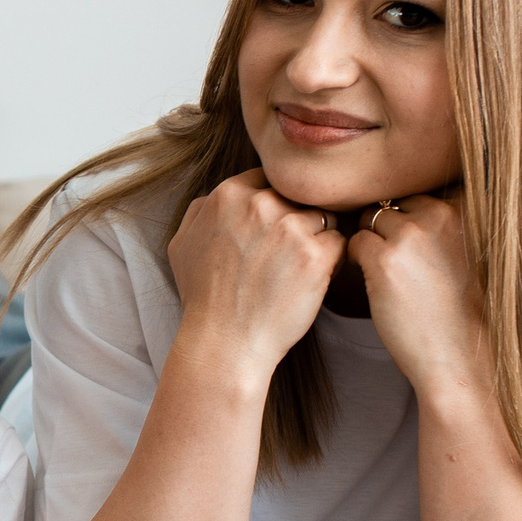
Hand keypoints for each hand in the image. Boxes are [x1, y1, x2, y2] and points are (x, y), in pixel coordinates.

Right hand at [166, 168, 343, 375]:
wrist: (224, 341)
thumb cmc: (202, 298)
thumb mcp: (182, 244)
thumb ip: (201, 209)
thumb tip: (220, 195)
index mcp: (228, 195)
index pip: (268, 179)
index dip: (275, 203)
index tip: (273, 227)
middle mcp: (260, 204)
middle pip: (298, 196)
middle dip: (298, 218)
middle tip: (289, 250)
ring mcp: (290, 228)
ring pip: (323, 216)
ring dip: (317, 237)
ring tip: (300, 266)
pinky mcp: (315, 255)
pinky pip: (339, 241)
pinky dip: (332, 259)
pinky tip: (313, 278)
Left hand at [345, 193, 491, 401]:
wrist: (457, 349)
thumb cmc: (456, 306)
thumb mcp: (460, 252)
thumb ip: (437, 226)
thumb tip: (400, 208)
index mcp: (458, 210)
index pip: (414, 196)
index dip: (403, 222)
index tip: (406, 248)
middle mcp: (436, 215)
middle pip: (390, 205)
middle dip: (385, 229)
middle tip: (391, 261)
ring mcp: (409, 235)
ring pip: (370, 220)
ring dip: (369, 243)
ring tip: (382, 272)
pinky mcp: (384, 259)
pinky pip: (355, 243)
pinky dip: (355, 259)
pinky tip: (371, 280)